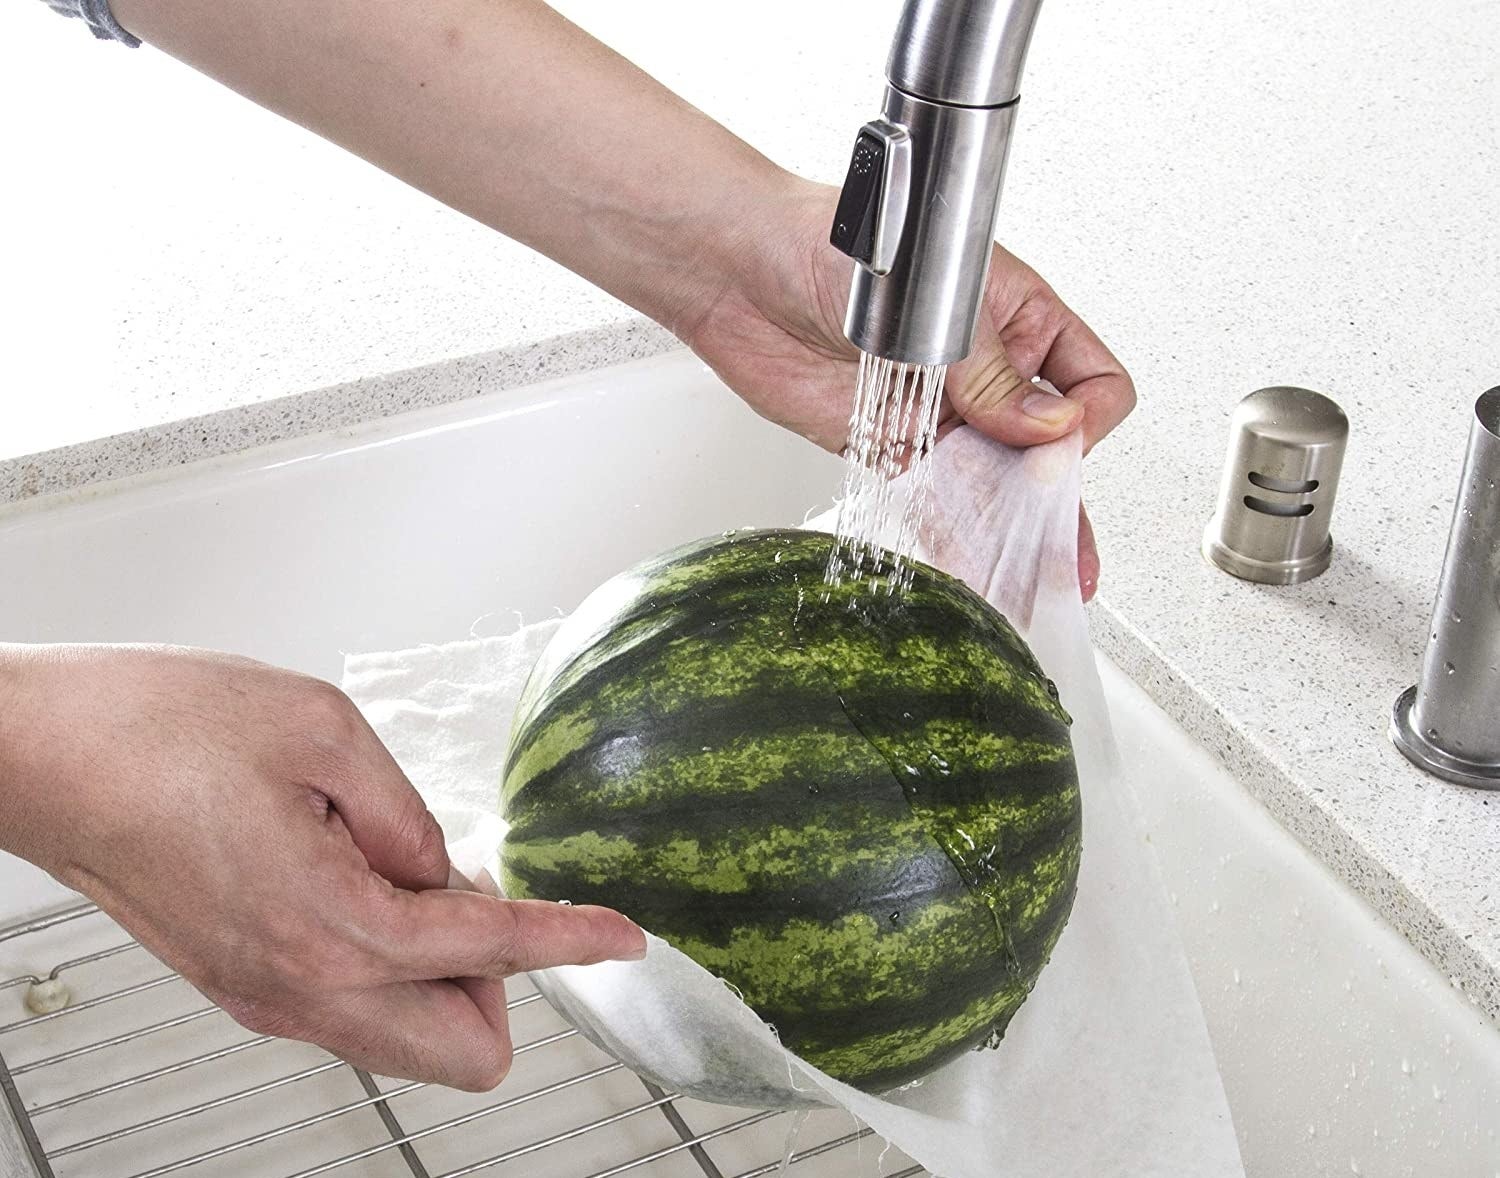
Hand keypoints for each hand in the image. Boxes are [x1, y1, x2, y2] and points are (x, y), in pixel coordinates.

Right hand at [0, 644, 644, 1090]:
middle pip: (461, 1052)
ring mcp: (264, 998)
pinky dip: (392, 963)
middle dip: (502, 980)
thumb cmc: (155, 727)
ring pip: (407, 1037)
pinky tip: (365, 878)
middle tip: (479, 885)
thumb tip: (449, 868)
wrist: (38, 757)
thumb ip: (406, 814)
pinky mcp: (243, 984)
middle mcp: (296, 988)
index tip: (622, 936)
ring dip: (445, 973)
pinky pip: (355, 1008)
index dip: (568, 941)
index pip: (487, 954)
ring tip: (406, 867)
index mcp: (325, 926)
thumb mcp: (321, 731)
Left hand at [684, 179, 1135, 600]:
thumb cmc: (834, 244)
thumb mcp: (936, 304)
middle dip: (1058, 504)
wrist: (739, 271)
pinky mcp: (891, 444)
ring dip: (1011, 533)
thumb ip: (994, 375)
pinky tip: (974, 568)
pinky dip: (953, 535)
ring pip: (995, 484)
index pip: (1090, 384)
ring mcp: (941, 411)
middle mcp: (987, 371)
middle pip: (1046, 449)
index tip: (1059, 445)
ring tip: (1033, 584)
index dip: (1085, 421)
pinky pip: (936, 499)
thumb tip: (1053, 426)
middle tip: (1066, 558)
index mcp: (1020, 318)